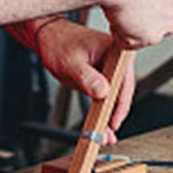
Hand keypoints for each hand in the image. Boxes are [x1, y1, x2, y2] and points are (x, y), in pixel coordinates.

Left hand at [34, 18, 136, 141]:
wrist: (48, 36)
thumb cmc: (59, 43)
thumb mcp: (71, 63)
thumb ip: (87, 78)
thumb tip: (103, 92)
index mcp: (116, 50)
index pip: (125, 81)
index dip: (120, 104)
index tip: (112, 121)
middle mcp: (117, 58)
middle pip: (123, 91)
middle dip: (115, 115)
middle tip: (108, 134)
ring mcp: (111, 67)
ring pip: (116, 96)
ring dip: (110, 115)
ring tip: (104, 135)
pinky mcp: (104, 75)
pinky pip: (107, 94)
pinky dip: (103, 109)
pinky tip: (101, 123)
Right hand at [100, 0, 172, 48]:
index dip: (157, 5)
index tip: (146, 3)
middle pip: (163, 24)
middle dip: (147, 20)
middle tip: (130, 8)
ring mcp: (165, 26)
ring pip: (145, 35)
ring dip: (132, 27)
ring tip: (120, 8)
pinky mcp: (148, 38)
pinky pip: (128, 42)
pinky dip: (119, 34)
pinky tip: (116, 17)